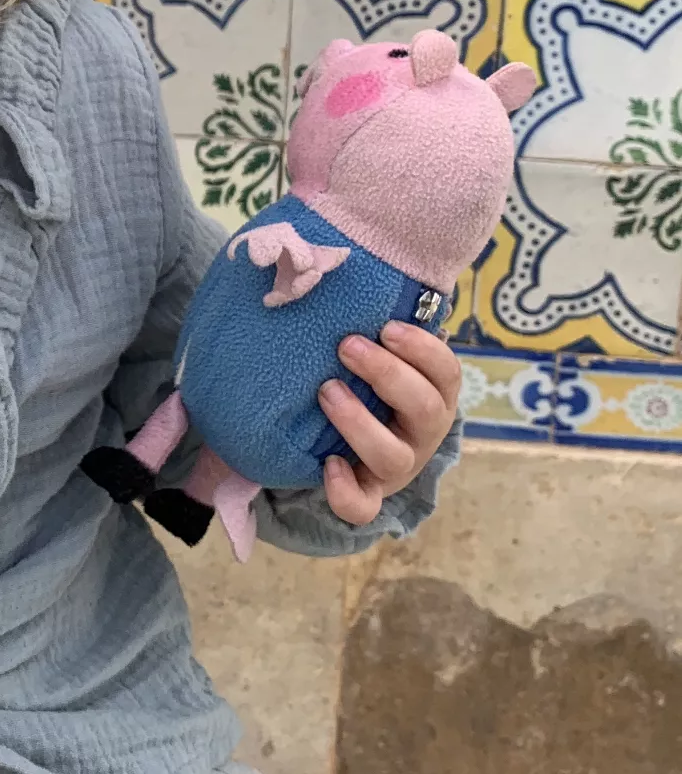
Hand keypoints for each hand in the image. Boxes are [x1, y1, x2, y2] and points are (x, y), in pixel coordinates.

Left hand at [317, 324, 460, 526]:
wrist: (350, 446)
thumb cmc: (369, 384)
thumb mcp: (383, 356)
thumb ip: (382, 326)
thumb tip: (359, 266)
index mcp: (435, 394)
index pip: (447, 372)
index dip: (424, 349)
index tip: (387, 326)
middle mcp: (424, 432)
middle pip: (426, 409)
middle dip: (388, 375)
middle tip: (347, 345)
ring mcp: (398, 467)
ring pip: (394, 457)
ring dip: (361, 423)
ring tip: (326, 391)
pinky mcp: (369, 495)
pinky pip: (364, 506)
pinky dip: (347, 492)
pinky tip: (328, 466)